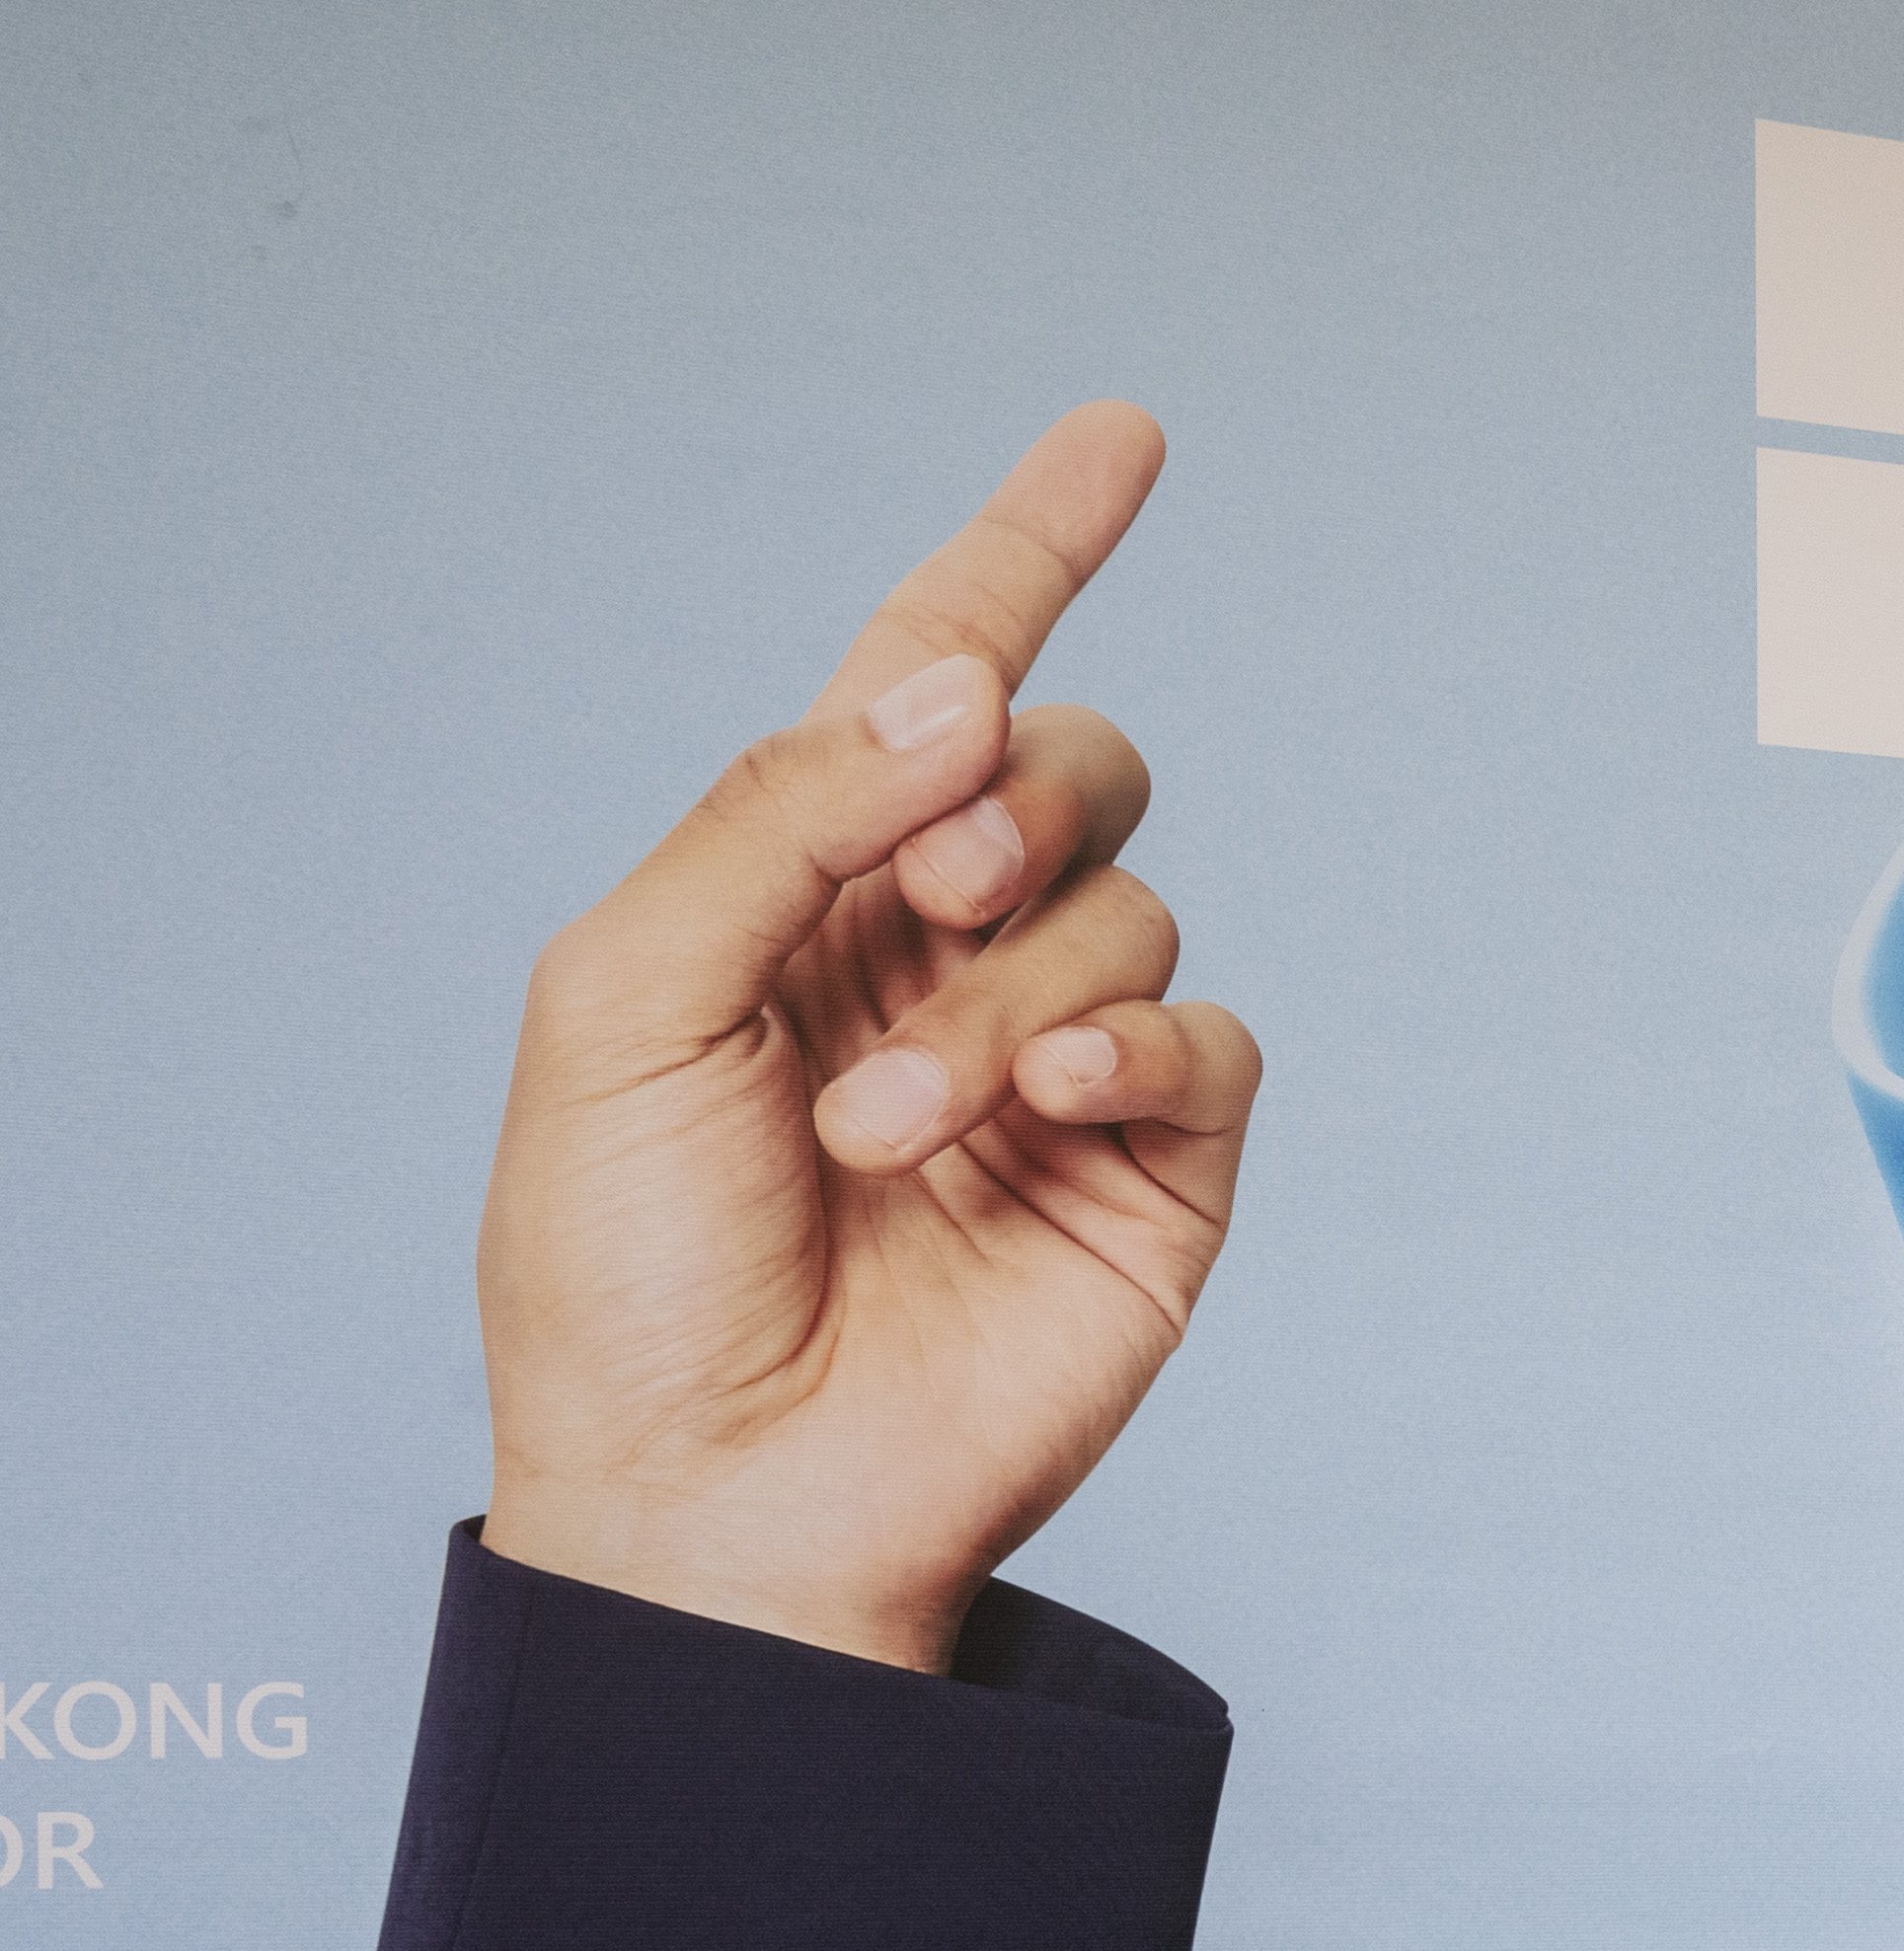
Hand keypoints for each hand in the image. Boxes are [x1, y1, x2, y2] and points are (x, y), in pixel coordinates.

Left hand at [477, 406, 1262, 1670]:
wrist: (717, 1497)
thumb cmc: (624, 1275)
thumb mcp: (623, 999)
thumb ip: (777, 817)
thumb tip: (951, 693)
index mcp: (808, 892)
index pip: (937, 680)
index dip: (1031, 547)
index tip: (1126, 435)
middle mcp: (948, 959)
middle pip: (1071, 766)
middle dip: (1011, 799)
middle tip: (926, 897)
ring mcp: (1062, 1068)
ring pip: (1133, 902)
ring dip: (1012, 988)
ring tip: (896, 1125)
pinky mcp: (1157, 1174)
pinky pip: (1214, 1042)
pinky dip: (1133, 1046)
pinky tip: (1040, 1104)